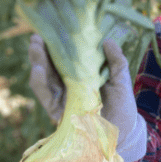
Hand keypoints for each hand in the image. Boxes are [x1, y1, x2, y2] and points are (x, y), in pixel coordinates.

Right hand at [28, 34, 146, 161]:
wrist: (125, 132)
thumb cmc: (122, 104)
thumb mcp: (121, 80)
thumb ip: (116, 61)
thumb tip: (108, 40)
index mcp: (81, 74)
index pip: (64, 57)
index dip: (55, 44)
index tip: (50, 29)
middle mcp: (67, 85)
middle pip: (49, 66)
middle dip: (41, 51)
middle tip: (36, 37)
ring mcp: (62, 98)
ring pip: (44, 79)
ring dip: (38, 62)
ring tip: (35, 48)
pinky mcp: (59, 112)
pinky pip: (46, 97)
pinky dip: (40, 83)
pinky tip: (38, 70)